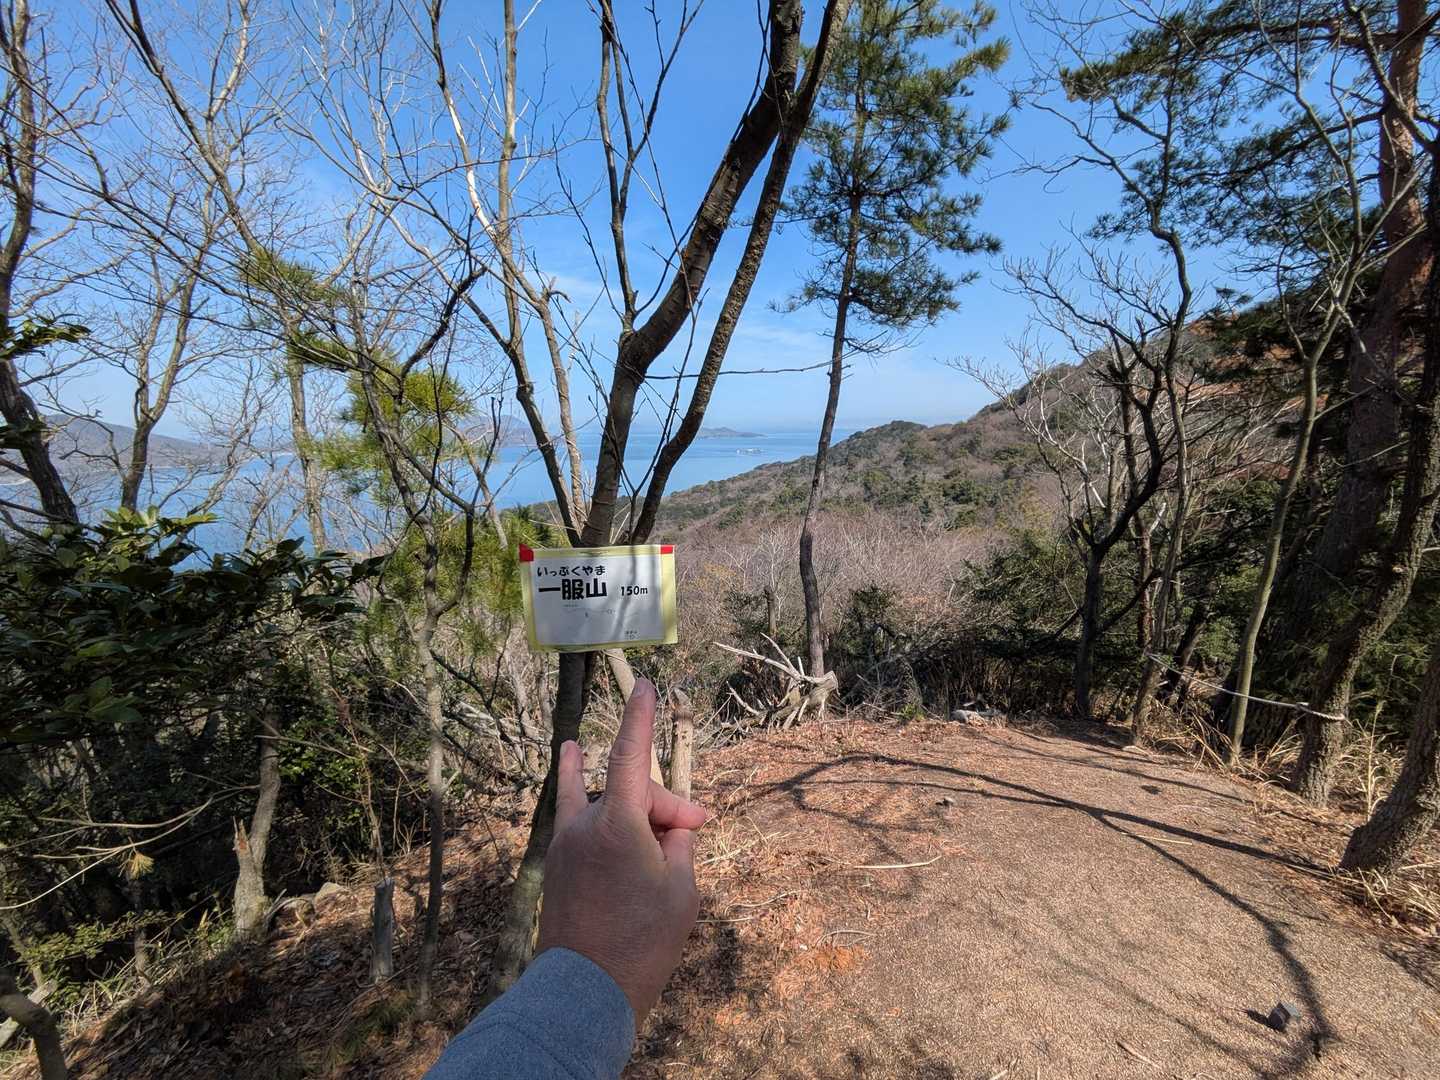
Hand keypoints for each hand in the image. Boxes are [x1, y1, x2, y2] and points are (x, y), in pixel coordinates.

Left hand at [537, 678, 706, 1023]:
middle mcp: (584, 823)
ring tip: (663, 834)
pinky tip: (568, 752)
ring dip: (637, 812)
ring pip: (608, 804)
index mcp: (618, 824)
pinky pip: (574, 810)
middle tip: (696, 831)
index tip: (643, 683)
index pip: (629, 754)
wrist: (586, 989)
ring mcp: (566, 841)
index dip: (638, 717)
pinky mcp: (557, 860)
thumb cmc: (643, 941)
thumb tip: (670, 828)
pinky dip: (577, 780)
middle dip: (667, 806)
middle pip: (633, 791)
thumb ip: (678, 844)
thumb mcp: (681, 889)